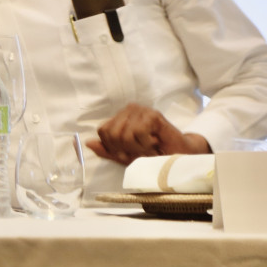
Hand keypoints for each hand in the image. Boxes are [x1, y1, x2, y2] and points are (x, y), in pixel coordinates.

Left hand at [85, 103, 210, 165]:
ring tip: (149, 147)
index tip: (128, 153)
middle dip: (126, 149)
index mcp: (120, 116)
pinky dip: (146, 144)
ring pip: (124, 134)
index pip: (103, 132)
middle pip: (112, 134)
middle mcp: (129, 109)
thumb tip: (87, 143)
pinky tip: (155, 143)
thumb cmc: (152, 155)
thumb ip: (107, 150)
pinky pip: (138, 133)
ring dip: (138, 148)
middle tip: (141, 152)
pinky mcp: (153, 115)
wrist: (179, 156)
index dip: (113, 148)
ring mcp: (141, 110)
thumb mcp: (125, 156)